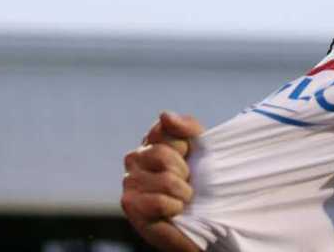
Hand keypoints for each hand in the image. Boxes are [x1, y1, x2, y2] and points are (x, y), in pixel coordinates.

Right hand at [121, 111, 203, 251]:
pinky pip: (160, 202)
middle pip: (162, 154)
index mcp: (151, 142)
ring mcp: (129, 182)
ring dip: (183, 192)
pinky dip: (175, 207)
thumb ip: (187, 127)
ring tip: (182, 198)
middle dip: (183, 170)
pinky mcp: (130, 206)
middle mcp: (135, 159)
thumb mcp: (203, 149)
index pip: (164, 128)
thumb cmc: (201, 182)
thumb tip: (164, 115)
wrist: (203, 219)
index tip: (189, 156)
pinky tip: (175, 211)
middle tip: (187, 181)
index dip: (185, 145)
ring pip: (164, 180)